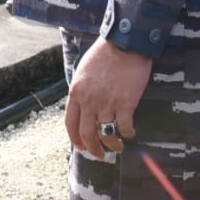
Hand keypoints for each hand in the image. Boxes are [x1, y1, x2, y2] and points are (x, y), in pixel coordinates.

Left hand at [63, 38, 151, 158]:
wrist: (124, 45)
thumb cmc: (104, 55)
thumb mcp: (82, 71)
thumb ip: (81, 90)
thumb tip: (82, 107)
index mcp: (76, 92)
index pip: (70, 123)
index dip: (75, 139)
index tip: (81, 146)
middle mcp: (89, 101)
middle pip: (86, 134)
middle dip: (93, 148)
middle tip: (99, 155)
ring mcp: (107, 103)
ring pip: (106, 133)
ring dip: (112, 143)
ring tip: (118, 146)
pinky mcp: (125, 103)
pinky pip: (125, 127)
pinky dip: (127, 133)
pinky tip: (130, 133)